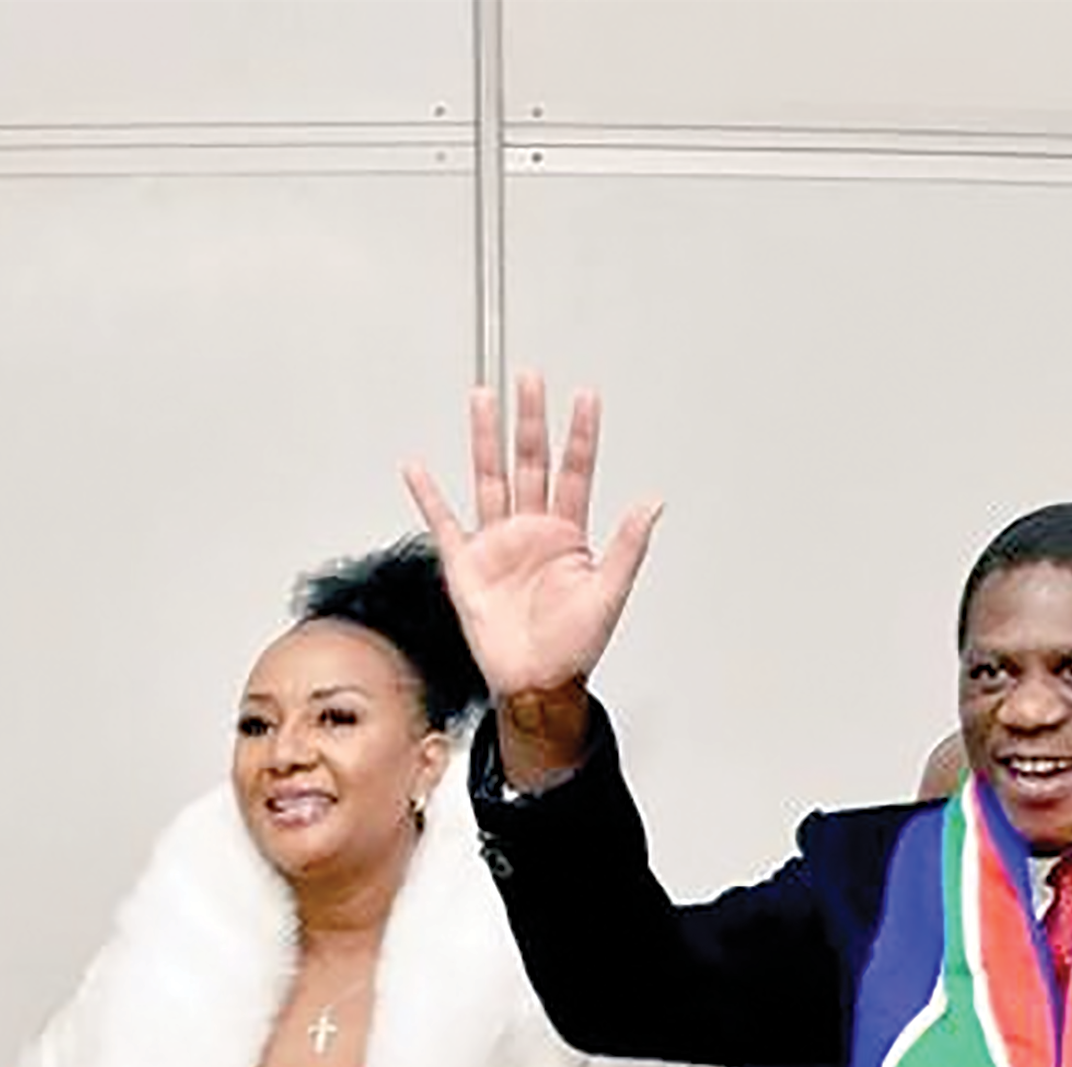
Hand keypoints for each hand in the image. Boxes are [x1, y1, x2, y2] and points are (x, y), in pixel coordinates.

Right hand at [402, 373, 662, 777]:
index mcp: (567, 534)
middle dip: (530, 420)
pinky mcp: (466, 565)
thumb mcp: (610, 593)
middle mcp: (531, 530)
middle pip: (529, 461)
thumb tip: (653, 502)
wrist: (536, 683)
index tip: (586, 397)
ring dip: (485, 439)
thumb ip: (629, 545)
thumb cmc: (574, 647)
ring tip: (483, 398)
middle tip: (530, 378)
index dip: (580, 435)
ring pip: (490, 478)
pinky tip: (418, 468)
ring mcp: (497, 543)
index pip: (575, 471)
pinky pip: (444, 522)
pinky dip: (428, 496)